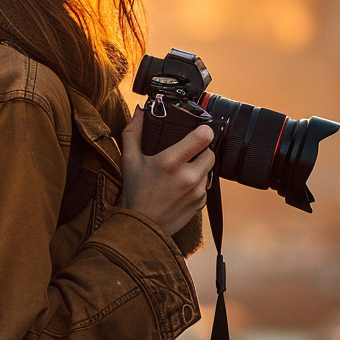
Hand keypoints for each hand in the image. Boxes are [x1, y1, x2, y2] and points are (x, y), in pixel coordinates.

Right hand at [121, 107, 214, 236]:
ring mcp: (196, 192)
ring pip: (208, 169)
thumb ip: (134, 132)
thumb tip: (140, 111)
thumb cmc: (134, 193)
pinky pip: (205, 186)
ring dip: (199, 167)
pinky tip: (181, 187)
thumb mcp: (129, 160)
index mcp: (169, 163)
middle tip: (186, 153)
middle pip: (210, 152)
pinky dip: (197, 183)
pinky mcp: (201, 203)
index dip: (204, 130)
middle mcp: (187, 177)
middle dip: (200, 150)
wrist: (141, 227)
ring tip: (181, 171)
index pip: (202, 137)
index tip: (199, 130)